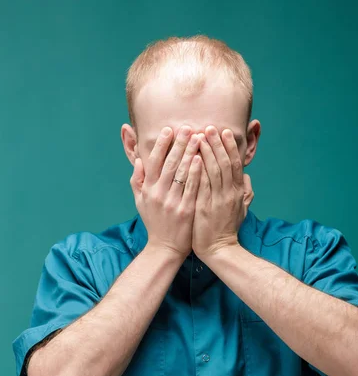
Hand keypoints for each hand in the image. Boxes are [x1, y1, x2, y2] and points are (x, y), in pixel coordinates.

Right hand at [130, 125, 201, 259]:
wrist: (165, 248)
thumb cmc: (154, 222)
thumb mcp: (140, 201)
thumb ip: (137, 180)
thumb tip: (139, 160)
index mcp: (148, 190)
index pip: (153, 162)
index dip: (161, 145)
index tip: (169, 129)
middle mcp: (158, 194)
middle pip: (169, 164)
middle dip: (179, 144)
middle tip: (188, 127)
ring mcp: (172, 202)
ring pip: (182, 173)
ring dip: (190, 153)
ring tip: (198, 137)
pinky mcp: (186, 210)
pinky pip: (192, 188)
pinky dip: (196, 173)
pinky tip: (202, 159)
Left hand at [192, 126, 253, 259]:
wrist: (220, 250)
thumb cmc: (227, 229)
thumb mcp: (241, 210)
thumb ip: (245, 193)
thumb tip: (247, 178)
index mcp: (237, 192)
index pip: (235, 164)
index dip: (230, 147)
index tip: (224, 131)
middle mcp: (229, 194)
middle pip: (225, 163)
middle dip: (217, 144)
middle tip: (209, 127)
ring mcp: (217, 200)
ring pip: (214, 171)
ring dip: (207, 152)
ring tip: (199, 136)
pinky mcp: (205, 208)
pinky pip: (202, 185)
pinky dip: (199, 170)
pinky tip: (192, 158)